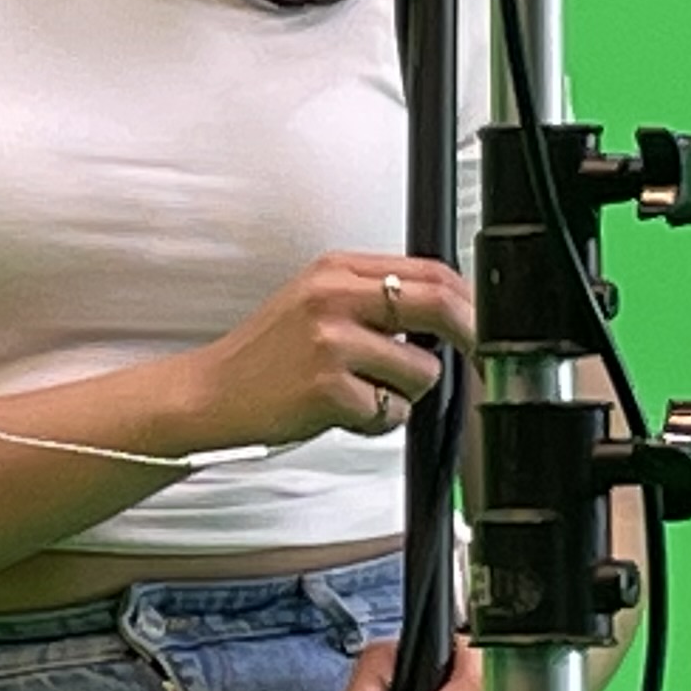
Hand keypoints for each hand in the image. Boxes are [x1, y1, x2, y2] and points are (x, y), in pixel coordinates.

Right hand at [184, 252, 470, 450]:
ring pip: (422, 370)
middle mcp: (333, 296)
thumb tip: (447, 310)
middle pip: (439, 304)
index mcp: (336, 269)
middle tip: (475, 360)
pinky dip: (380, 422)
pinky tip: (345, 413)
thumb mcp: (315, 303)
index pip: (429, 270)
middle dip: (471, 337)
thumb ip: (372, 297)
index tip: (480, 325)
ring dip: (407, 393)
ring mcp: (330, 341)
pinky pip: (393, 411)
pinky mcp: (328, 388)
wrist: (211, 396)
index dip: (468, 300)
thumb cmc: (266, 357)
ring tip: (364, 393)